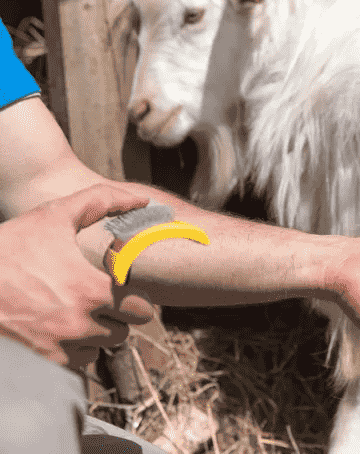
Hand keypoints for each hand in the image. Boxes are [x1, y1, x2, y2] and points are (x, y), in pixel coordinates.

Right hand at [0, 183, 152, 367]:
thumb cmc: (8, 248)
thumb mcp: (54, 216)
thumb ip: (101, 201)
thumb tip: (140, 198)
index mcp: (92, 290)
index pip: (142, 310)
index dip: (135, 300)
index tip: (122, 291)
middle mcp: (81, 324)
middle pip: (123, 332)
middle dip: (116, 318)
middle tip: (99, 302)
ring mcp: (61, 347)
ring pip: (100, 349)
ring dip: (95, 335)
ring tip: (74, 313)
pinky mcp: (44, 363)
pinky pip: (76, 364)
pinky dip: (73, 351)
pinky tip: (58, 329)